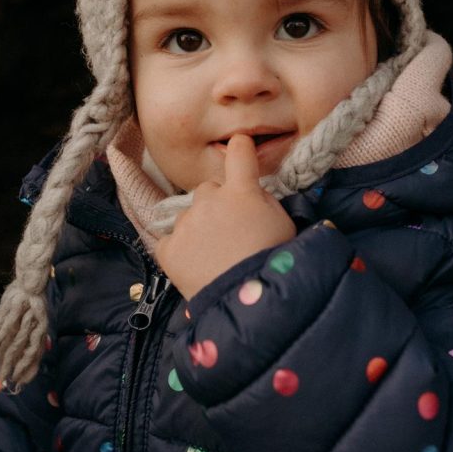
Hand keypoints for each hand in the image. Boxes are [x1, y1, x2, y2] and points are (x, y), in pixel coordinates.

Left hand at [155, 134, 295, 299]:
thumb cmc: (274, 262)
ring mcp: (186, 224)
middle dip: (219, 203)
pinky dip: (181, 250)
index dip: (240, 148)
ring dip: (200, 227)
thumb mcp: (284, 224)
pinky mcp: (169, 249)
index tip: (239, 146)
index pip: (239, 152)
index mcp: (241, 191)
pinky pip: (170, 240)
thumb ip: (264, 200)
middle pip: (210, 188)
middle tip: (233, 230)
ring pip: (189, 215)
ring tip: (216, 255)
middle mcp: (209, 200)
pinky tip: (197, 265)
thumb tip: (251, 191)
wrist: (249, 304)